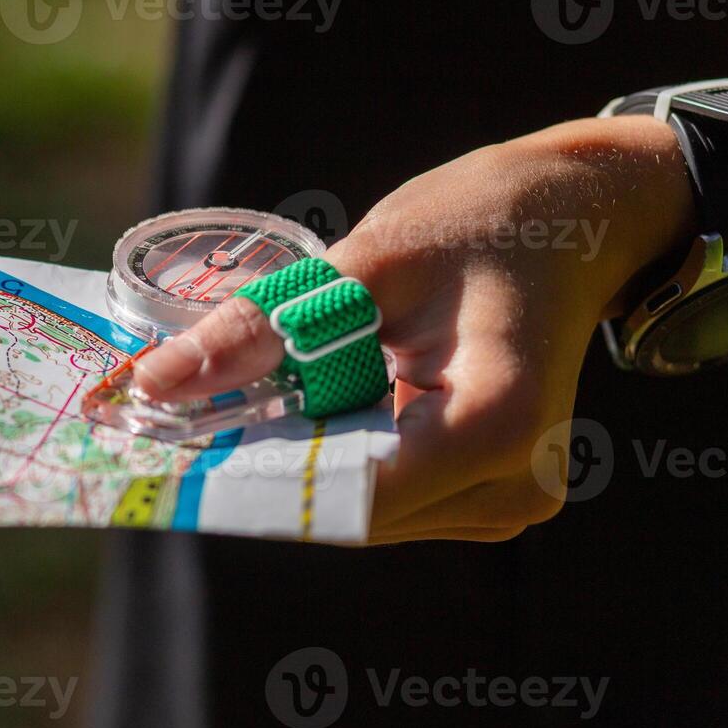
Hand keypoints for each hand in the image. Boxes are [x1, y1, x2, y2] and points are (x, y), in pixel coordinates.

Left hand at [134, 115, 696, 542]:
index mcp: (497, 423)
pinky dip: (331, 454)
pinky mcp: (492, 495)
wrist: (576, 219)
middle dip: (258, 466)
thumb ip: (260, 330)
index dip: (251, 476)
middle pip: (348, 507)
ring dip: (292, 460)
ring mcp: (509, 501)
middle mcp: (514, 487)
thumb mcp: (365, 260)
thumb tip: (151, 385)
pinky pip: (386, 493)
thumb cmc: (482, 221)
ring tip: (234, 398)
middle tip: (173, 418)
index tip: (166, 449)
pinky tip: (299, 403)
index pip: (348, 490)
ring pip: (360, 508)